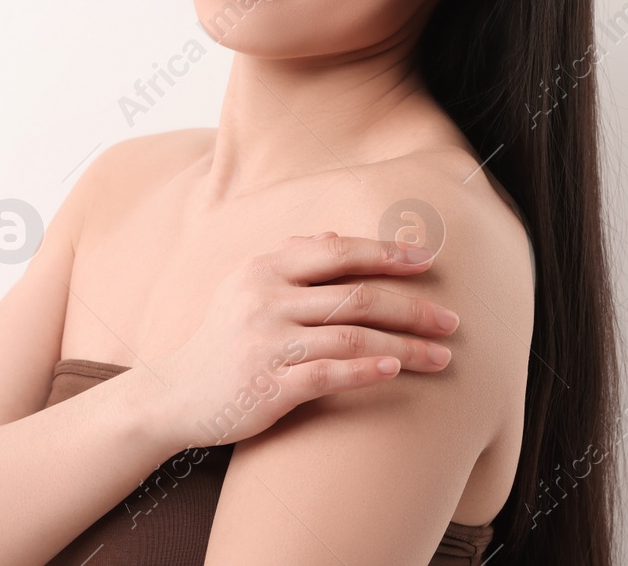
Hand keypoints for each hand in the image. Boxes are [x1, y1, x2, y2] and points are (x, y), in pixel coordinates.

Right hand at [146, 232, 460, 449]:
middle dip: (411, 306)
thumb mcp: (245, 288)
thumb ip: (289, 259)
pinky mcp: (268, 385)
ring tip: (442, 357)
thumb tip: (334, 234)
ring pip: (351, 336)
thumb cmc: (223, 339)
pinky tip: (395, 370)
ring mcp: (265, 343)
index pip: (336, 251)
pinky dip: (366, 370)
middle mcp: (264, 300)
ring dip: (405, 346)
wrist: (175, 393)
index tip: (427, 261)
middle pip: (354, 295)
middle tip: (451, 320)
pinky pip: (328, 374)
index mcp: (263, 269)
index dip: (385, 253)